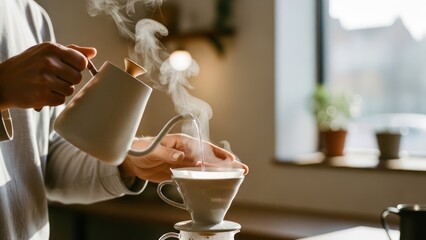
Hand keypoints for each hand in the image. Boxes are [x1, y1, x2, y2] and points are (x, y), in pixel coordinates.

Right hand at [0, 42, 95, 109]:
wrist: (2, 82)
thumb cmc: (28, 65)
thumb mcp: (46, 51)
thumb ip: (71, 51)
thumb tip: (93, 52)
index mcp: (52, 48)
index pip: (82, 62)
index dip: (77, 68)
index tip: (67, 68)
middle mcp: (49, 63)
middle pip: (78, 78)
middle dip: (68, 80)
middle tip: (53, 78)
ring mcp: (45, 80)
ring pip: (70, 90)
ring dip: (61, 90)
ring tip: (46, 85)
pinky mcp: (42, 96)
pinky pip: (61, 100)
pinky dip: (53, 99)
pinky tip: (42, 93)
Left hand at [119, 133, 248, 182]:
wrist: (131, 160)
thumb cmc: (140, 149)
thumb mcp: (152, 150)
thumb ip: (166, 153)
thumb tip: (181, 157)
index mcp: (182, 142)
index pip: (204, 147)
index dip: (217, 155)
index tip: (230, 161)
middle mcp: (187, 151)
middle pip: (210, 157)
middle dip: (227, 163)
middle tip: (242, 169)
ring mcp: (185, 162)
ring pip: (206, 167)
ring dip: (220, 171)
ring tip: (236, 176)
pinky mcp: (181, 171)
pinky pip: (197, 175)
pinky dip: (207, 178)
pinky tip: (217, 183)